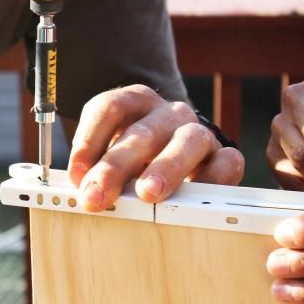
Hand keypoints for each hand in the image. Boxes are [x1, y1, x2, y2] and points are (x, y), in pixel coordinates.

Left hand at [68, 85, 244, 211]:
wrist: (176, 157)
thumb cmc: (133, 160)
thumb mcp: (107, 157)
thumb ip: (93, 170)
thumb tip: (82, 192)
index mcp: (133, 103)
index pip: (109, 109)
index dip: (89, 140)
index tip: (76, 174)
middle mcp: (166, 113)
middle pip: (141, 133)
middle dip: (115, 166)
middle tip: (97, 195)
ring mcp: (197, 132)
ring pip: (187, 141)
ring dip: (165, 167)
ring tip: (147, 193)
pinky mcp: (223, 155)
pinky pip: (227, 162)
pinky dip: (212, 180)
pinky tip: (194, 201)